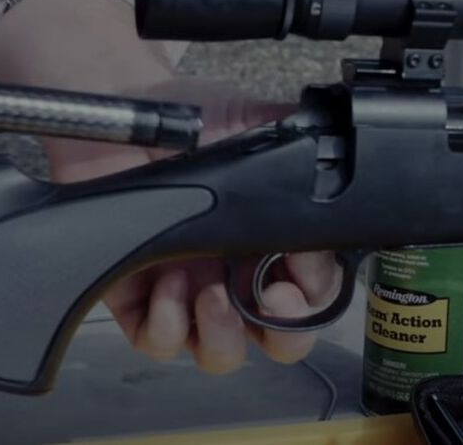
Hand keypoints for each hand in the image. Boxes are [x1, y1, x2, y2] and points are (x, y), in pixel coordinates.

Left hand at [43, 78, 343, 373]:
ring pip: (218, 354)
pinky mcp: (137, 300)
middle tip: (269, 301)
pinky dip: (169, 323)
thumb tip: (336, 217)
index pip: (308, 297)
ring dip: (223, 335)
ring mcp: (186, 292)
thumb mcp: (261, 130)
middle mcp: (233, 274)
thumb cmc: (191, 116)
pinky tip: (168, 281)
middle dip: (282, 335)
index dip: (311, 302)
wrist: (125, 108)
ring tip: (210, 292)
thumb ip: (308, 168)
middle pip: (274, 340)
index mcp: (268, 243)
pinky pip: (159, 342)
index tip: (300, 281)